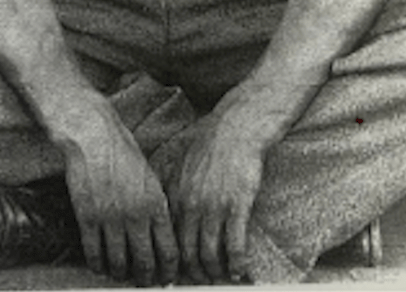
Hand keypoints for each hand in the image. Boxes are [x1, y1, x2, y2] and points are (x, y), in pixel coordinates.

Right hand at [63, 109, 178, 285]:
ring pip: (119, 263)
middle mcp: (136, 215)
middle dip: (146, 279)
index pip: (169, 251)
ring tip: (120, 274)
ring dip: (120, 274)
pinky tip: (100, 264)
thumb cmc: (122, 151)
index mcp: (156, 204)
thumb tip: (161, 233)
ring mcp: (111, 219)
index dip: (168, 271)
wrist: (94, 136)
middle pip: (145, 263)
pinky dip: (97, 264)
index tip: (165, 279)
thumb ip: (156, 205)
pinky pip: (94, 253)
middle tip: (143, 283)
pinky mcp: (88, 218)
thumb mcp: (150, 176)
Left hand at [171, 104, 266, 283]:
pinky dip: (237, 264)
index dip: (175, 263)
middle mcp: (191, 205)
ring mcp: (214, 206)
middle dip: (195, 275)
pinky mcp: (237, 205)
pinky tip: (241, 271)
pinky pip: (235, 245)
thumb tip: (164, 214)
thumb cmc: (210, 147)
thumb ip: (171, 191)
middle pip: (188, 254)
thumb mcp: (181, 166)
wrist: (235, 128)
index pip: (170, 240)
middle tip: (203, 282)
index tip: (181, 273)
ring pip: (210, 255)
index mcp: (175, 197)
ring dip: (216, 274)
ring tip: (223, 279)